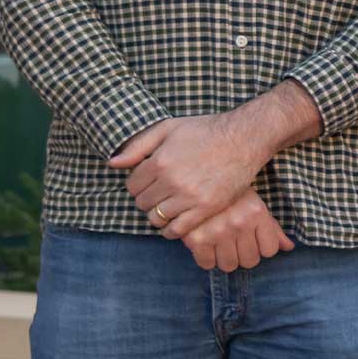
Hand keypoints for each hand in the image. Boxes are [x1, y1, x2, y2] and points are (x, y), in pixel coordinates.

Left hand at [119, 115, 266, 237]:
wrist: (245, 137)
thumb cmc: (206, 130)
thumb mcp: (168, 128)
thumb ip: (138, 145)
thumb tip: (112, 163)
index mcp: (159, 161)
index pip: (132, 185)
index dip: (139, 184)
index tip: (151, 182)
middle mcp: (171, 181)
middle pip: (143, 203)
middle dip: (148, 199)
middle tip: (161, 194)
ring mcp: (189, 196)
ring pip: (157, 218)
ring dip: (158, 215)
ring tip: (168, 207)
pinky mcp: (207, 207)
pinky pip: (178, 229)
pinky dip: (171, 230)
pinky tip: (175, 223)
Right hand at [177, 190, 295, 271]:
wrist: (197, 180)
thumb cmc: (230, 196)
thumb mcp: (255, 205)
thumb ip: (272, 227)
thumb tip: (289, 247)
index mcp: (257, 213)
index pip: (270, 250)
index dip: (261, 247)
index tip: (253, 240)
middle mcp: (239, 223)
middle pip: (250, 261)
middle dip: (244, 255)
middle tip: (235, 243)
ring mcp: (218, 232)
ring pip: (229, 265)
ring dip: (226, 258)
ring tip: (220, 244)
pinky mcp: (196, 239)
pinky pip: (207, 264)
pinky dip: (207, 259)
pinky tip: (206, 246)